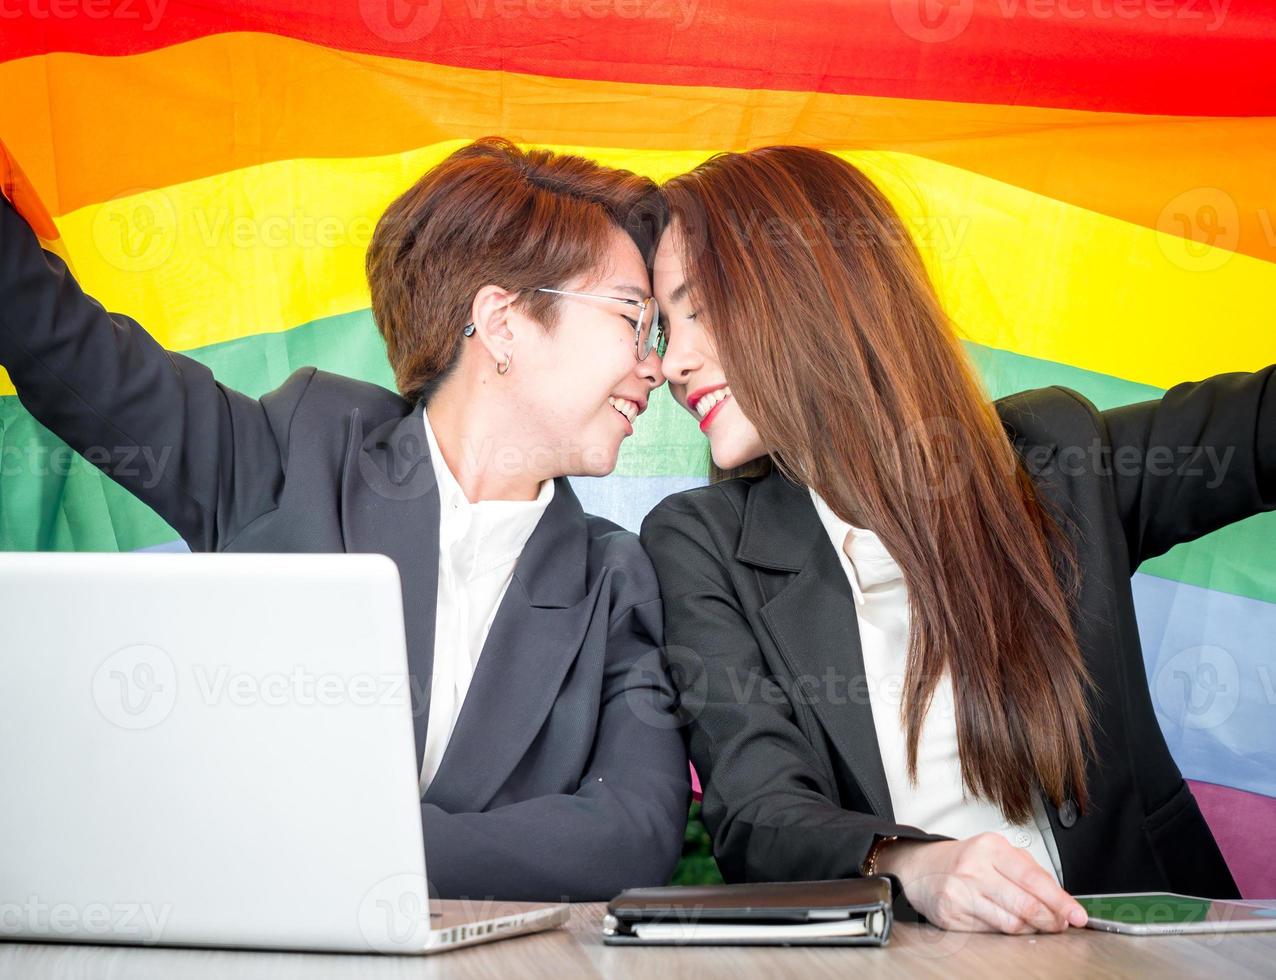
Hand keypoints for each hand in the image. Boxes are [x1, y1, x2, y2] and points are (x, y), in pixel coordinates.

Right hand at [875, 833, 1088, 933]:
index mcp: (991, 847)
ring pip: (1011, 924)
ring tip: (1032, 924)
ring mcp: (961, 892)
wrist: (922, 867)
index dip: (1061, 902)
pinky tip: (1002, 920)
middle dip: (1050, 920)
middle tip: (1059, 925)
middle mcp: (974, 868)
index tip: (1077, 916)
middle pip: (1026, 905)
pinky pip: (991, 932)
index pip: (1034, 879)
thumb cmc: (966, 861)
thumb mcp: (998, 854)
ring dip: (1029, 929)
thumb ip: (1031, 873)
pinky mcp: (951, 914)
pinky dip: (1003, 931)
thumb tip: (1062, 902)